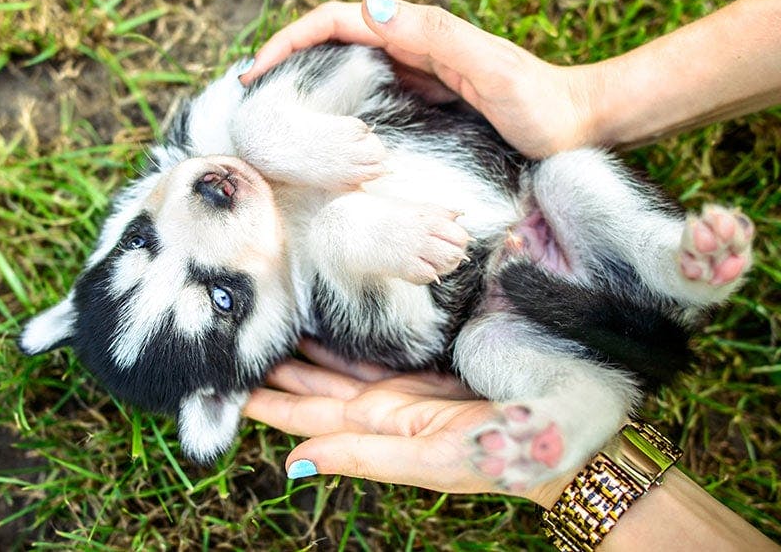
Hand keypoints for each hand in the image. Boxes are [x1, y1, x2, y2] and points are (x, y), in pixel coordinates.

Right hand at [239, 0, 603, 158]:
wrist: (581, 125)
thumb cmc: (541, 104)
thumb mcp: (490, 70)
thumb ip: (437, 37)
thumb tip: (374, 11)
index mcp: (419, 32)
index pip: (338, 20)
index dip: (291, 40)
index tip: (258, 71)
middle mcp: (413, 46)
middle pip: (332, 40)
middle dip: (286, 60)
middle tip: (251, 99)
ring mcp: (417, 73)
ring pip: (345, 68)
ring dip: (306, 84)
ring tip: (273, 117)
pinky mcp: (424, 98)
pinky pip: (367, 96)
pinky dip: (336, 108)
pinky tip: (323, 135)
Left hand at [242, 340, 571, 506]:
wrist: (565, 440)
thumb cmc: (501, 456)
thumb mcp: (430, 460)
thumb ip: (362, 458)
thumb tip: (294, 465)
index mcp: (373, 429)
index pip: (300, 413)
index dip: (260, 400)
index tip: (215, 382)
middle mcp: (379, 405)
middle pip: (309, 383)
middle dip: (269, 365)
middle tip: (225, 338)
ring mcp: (402, 382)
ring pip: (335, 360)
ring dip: (299, 345)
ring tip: (262, 322)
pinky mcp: (427, 362)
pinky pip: (373, 344)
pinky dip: (342, 332)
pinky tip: (319, 316)